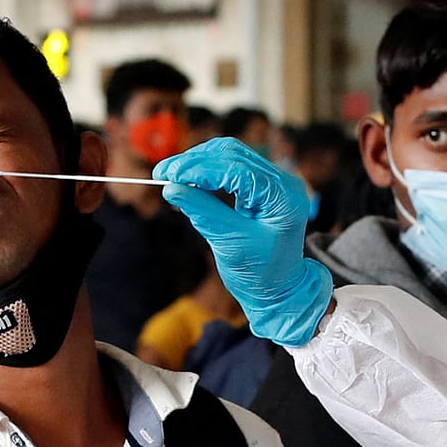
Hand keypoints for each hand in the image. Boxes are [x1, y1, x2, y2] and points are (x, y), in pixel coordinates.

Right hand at [153, 137, 332, 346]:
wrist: (279, 291)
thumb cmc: (261, 274)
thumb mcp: (230, 244)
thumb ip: (202, 212)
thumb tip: (171, 187)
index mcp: (283, 197)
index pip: (236, 169)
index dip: (199, 168)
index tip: (168, 174)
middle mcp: (283, 183)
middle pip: (232, 155)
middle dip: (195, 162)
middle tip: (162, 173)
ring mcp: (274, 183)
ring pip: (230, 157)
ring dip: (198, 165)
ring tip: (171, 178)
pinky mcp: (262, 188)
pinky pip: (231, 170)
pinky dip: (206, 174)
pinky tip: (187, 185)